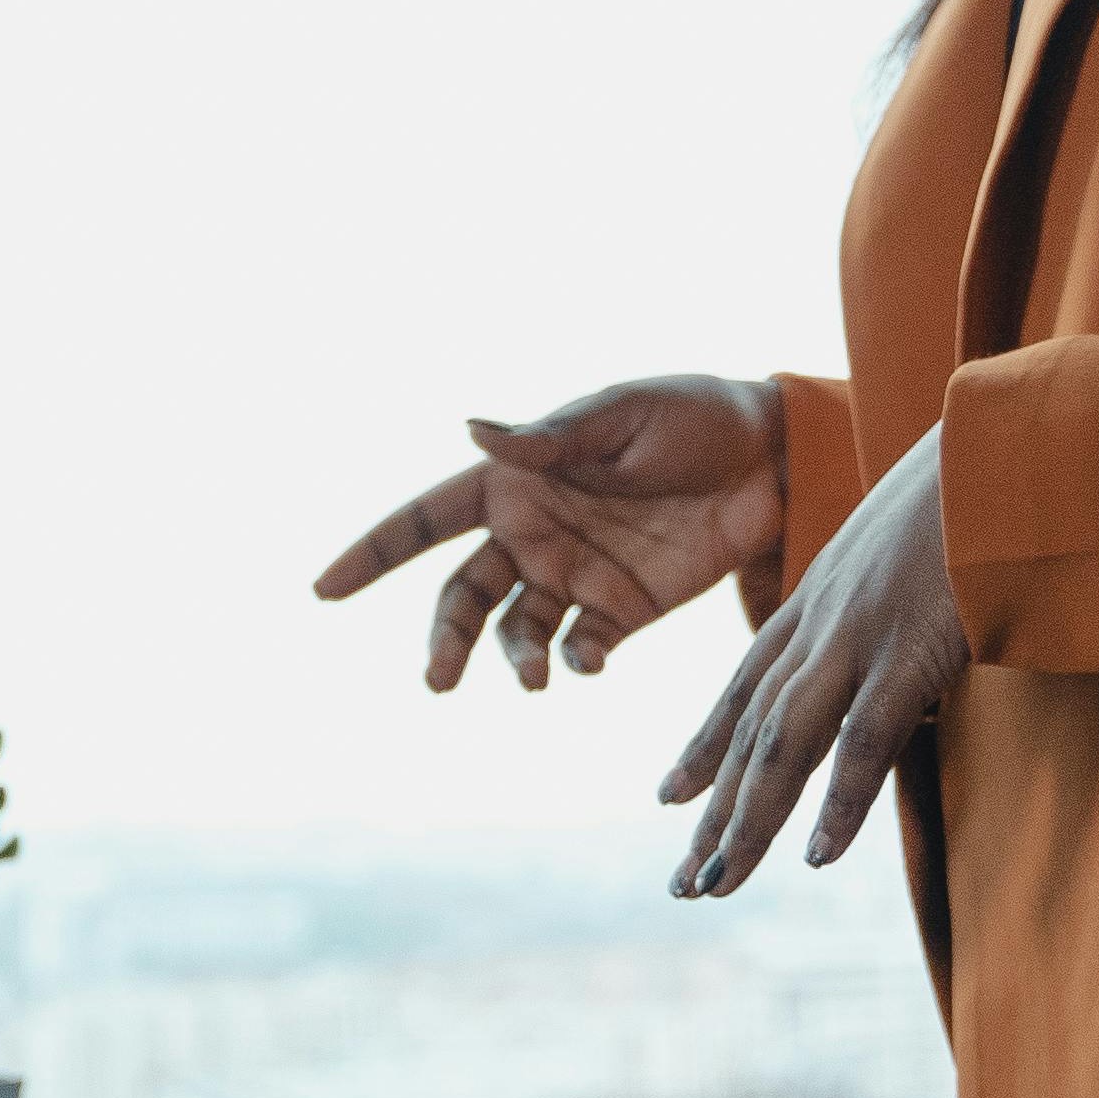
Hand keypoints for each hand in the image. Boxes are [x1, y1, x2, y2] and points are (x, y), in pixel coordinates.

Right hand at [312, 375, 783, 691]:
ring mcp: (573, 575)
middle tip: (438, 678)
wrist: (775, 458)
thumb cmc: (690, 416)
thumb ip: (548, 438)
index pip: (427, 518)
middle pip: (461, 595)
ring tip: (530, 681)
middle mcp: (531, 532)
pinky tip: (588, 662)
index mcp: (516, 479)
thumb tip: (469, 429)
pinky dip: (574, 659)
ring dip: (510, 659)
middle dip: (444, 638)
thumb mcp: (621, 416)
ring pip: (513, 631)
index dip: (373, 551)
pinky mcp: (620, 610)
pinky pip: (579, 644)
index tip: (323, 589)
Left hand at [661, 424, 963, 897]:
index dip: (703, 744)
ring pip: (783, 744)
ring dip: (749, 821)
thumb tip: (902, 645)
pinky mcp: (910, 650)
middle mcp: (821, 621)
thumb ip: (887, 602)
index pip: (742, 685)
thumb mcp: (906, 551)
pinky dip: (838, 801)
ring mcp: (860, 636)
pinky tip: (815, 856)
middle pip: (749, 730)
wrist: (1004, 444)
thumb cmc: (972, 495)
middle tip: (681, 882)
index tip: (667, 797)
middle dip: (713, 811)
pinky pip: (863, 738)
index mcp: (818, 597)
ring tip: (716, 884)